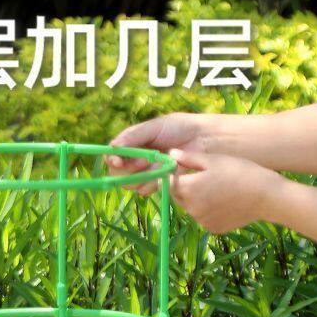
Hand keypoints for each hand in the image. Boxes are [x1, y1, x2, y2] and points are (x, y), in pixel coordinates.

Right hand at [107, 113, 235, 194]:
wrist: (203, 141)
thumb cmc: (181, 128)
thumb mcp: (155, 127)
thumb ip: (134, 136)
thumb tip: (113, 147)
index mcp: (133, 144)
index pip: (112, 156)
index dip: (112, 160)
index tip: (118, 161)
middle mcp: (136, 160)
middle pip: (117, 174)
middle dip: (128, 169)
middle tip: (145, 161)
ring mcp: (146, 173)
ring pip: (130, 184)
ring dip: (142, 176)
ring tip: (160, 164)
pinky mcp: (157, 184)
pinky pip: (145, 189)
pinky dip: (153, 182)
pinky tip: (166, 173)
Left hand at [167, 147, 276, 232]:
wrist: (264, 196)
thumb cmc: (239, 171)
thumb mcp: (213, 160)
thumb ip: (189, 158)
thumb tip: (170, 154)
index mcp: (189, 188)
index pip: (168, 183)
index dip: (171, 175)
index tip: (180, 169)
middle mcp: (192, 208)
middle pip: (178, 197)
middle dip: (184, 188)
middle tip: (202, 178)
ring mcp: (202, 221)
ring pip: (191, 208)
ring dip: (196, 199)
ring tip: (217, 189)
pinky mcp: (212, 228)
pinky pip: (203, 218)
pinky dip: (208, 210)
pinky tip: (224, 201)